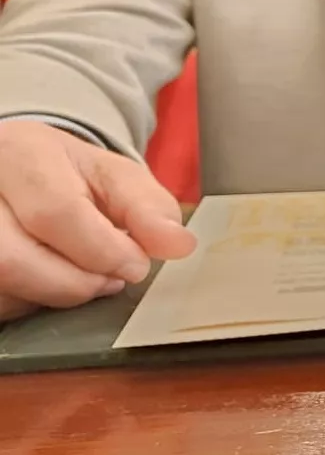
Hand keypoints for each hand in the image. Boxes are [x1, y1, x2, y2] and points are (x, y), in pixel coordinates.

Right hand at [0, 119, 195, 314]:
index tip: (136, 265)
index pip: (54, 212)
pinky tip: (47, 283)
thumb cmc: (67, 175)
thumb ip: (149, 208)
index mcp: (19, 153)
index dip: (102, 250)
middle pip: (11, 259)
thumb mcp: (115, 177)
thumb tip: (178, 244)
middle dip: (73, 283)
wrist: (18, 172)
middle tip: (109, 280)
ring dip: (48, 296)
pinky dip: (26, 302)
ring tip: (83, 279)